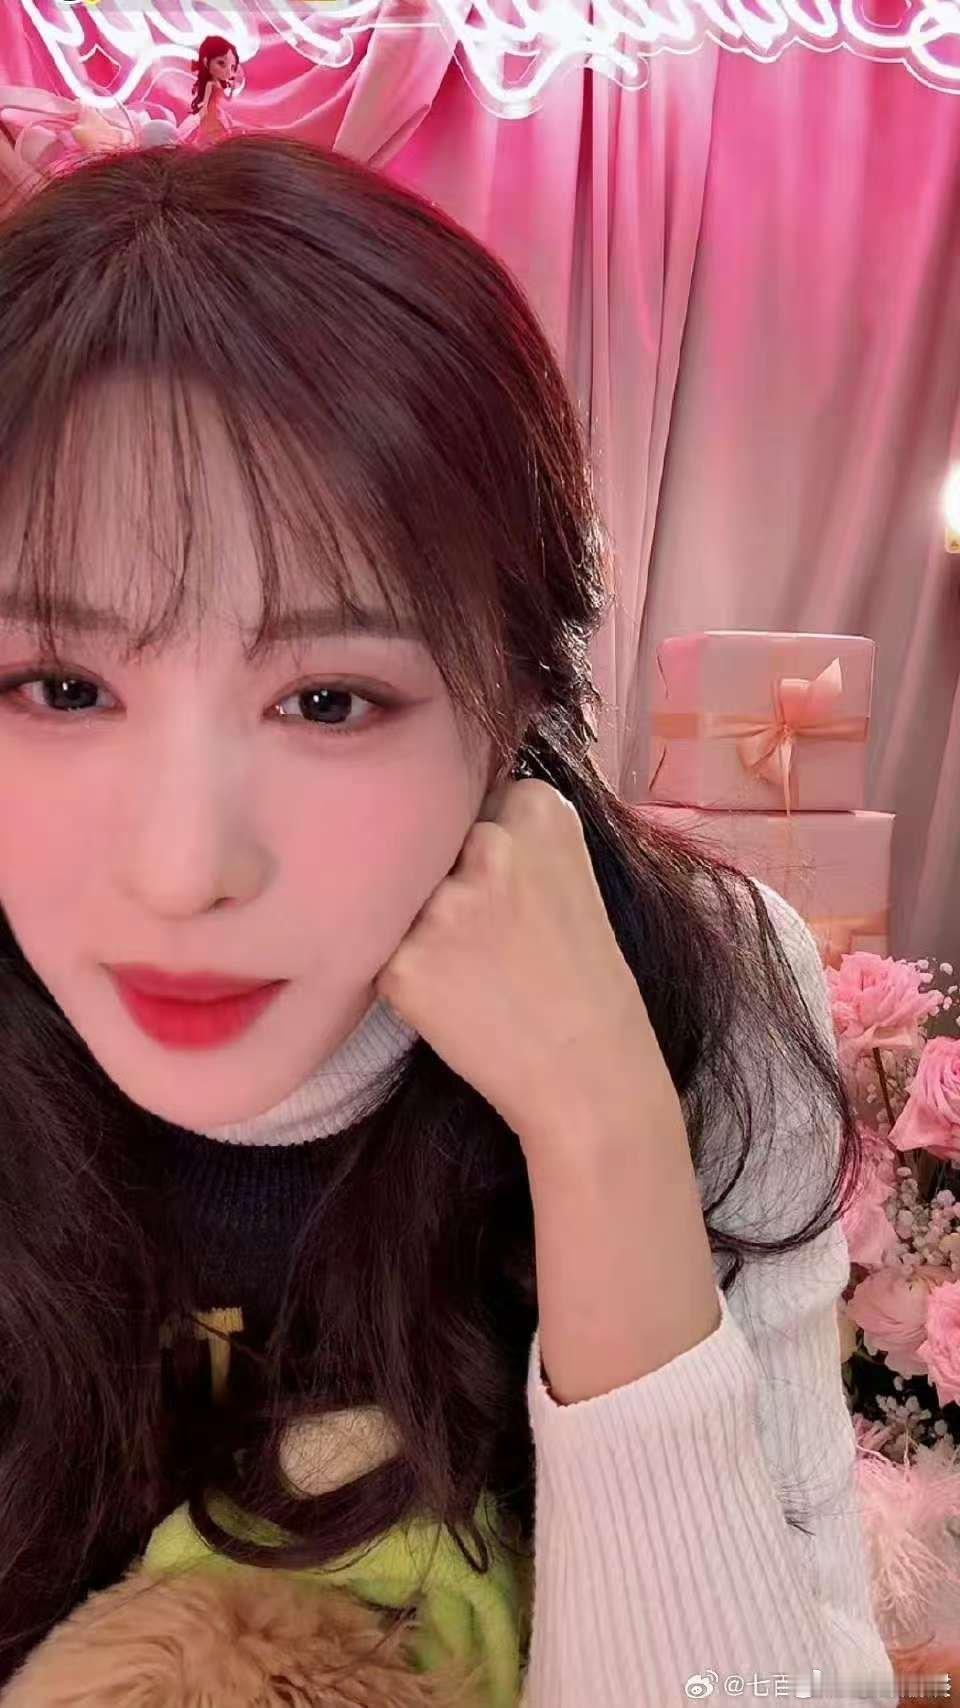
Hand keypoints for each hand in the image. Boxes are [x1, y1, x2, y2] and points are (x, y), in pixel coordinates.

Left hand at [375, 779, 683, 1166]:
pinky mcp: (405, 961)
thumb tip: (433, 809)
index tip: (510, 890)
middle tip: (489, 938)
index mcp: (537, 810)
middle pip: (427, 842)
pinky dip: (408, 975)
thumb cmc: (582, 976)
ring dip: (420, 927)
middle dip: (444, 881)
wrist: (589, 1073)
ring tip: (474, 970)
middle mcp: (490, 844)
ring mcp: (444, 903)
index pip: (468, 798)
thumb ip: (511, 832)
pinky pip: (382, 952)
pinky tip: (455, 998)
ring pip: (399, 896)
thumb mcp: (570, 873)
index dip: (477, 851)